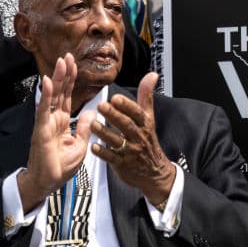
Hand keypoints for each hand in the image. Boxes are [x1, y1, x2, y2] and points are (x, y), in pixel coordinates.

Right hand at [18, 54, 91, 211]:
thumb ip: (84, 128)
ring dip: (57, 79)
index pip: (68, 96)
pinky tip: (47, 82)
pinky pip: (44, 109)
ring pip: (52, 96)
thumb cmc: (60, 167)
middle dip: (65, 73)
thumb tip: (92, 112)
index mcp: (63, 122)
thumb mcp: (80, 146)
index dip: (71, 80)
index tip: (74, 64)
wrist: (48, 182)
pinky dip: (45, 95)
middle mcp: (54, 119)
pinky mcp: (42, 129)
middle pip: (60, 92)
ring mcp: (46, 122)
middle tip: (68, 55)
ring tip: (61, 62)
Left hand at [92, 72, 175, 206]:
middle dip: (114, 116)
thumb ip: (146, 96)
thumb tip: (152, 74)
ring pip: (117, 142)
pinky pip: (112, 159)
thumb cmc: (147, 140)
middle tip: (101, 105)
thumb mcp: (149, 118)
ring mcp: (131, 152)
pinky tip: (93, 146)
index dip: (127, 106)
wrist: (155, 172)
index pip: (137, 113)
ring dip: (105, 133)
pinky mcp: (123, 165)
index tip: (115, 97)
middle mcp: (138, 137)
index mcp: (144, 124)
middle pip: (126, 126)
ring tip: (93, 124)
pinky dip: (103, 153)